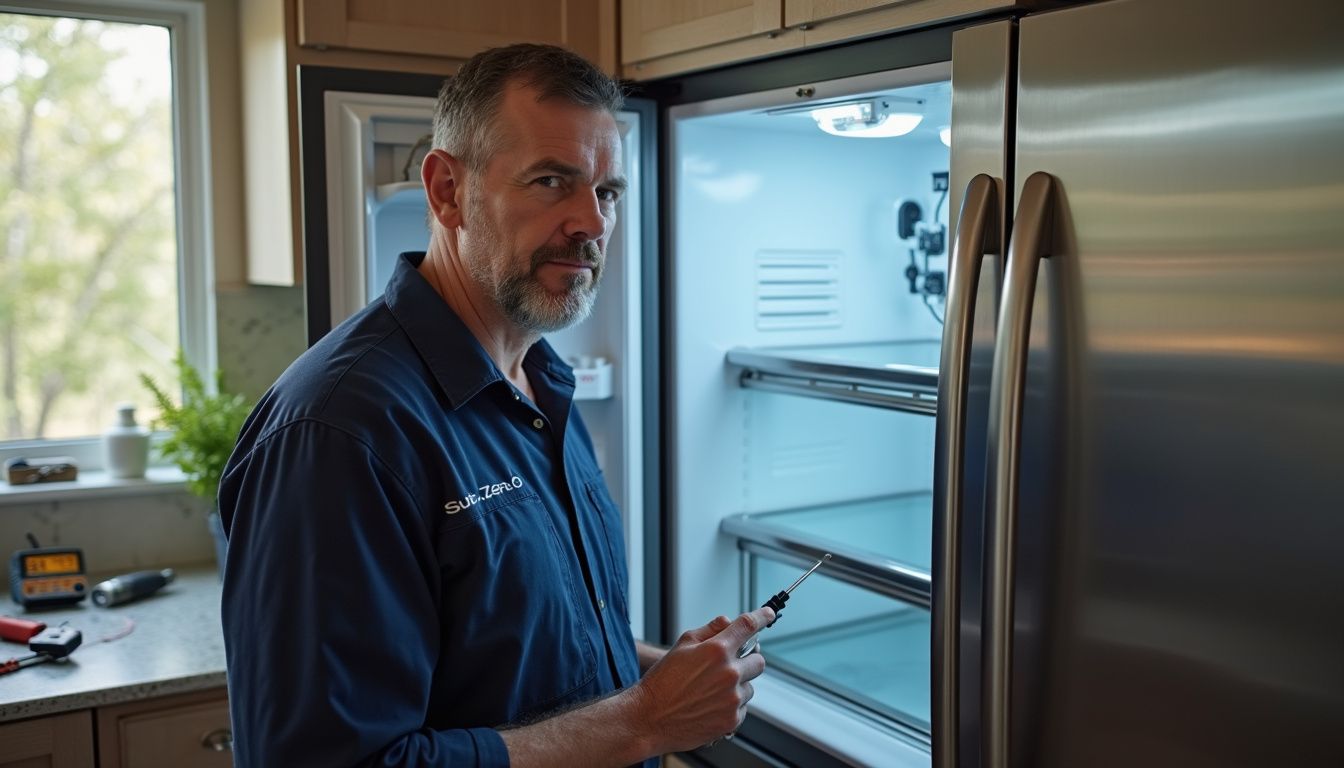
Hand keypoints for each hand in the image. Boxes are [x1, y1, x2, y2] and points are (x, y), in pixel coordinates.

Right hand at [627, 606, 773, 753]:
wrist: (649, 718)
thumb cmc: (662, 682)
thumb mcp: (681, 646)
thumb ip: (709, 631)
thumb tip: (727, 622)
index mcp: (717, 650)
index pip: (748, 626)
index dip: (762, 617)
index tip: (768, 614)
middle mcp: (729, 673)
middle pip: (758, 660)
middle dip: (747, 660)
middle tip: (730, 665)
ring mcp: (732, 698)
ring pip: (750, 686)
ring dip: (738, 686)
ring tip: (711, 691)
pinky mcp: (731, 720)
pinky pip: (742, 708)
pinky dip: (731, 706)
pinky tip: (709, 705)